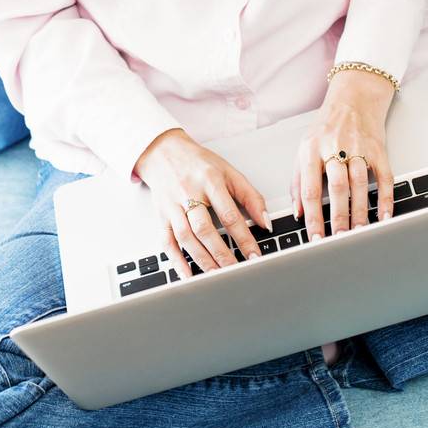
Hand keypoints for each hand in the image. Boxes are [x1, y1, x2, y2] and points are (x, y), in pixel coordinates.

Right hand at [134, 128, 273, 278]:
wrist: (164, 152)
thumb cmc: (199, 163)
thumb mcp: (229, 172)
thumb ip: (250, 196)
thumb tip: (266, 222)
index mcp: (210, 180)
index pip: (229, 214)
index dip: (243, 237)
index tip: (254, 255)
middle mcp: (188, 192)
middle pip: (205, 229)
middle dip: (222, 253)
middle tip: (236, 271)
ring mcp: (172, 205)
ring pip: (186, 237)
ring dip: (202, 259)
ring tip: (217, 276)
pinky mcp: (161, 215)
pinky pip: (166, 241)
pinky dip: (176, 260)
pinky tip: (187, 274)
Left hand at [290, 72, 396, 240]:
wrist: (353, 98)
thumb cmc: (326, 127)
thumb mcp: (304, 148)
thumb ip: (298, 181)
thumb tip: (296, 212)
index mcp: (311, 149)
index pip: (309, 189)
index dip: (312, 216)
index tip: (315, 238)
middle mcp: (335, 148)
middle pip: (336, 187)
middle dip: (338, 216)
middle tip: (339, 240)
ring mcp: (359, 148)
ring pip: (359, 183)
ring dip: (359, 211)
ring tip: (358, 233)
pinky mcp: (378, 150)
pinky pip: (384, 177)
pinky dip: (385, 198)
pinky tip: (384, 216)